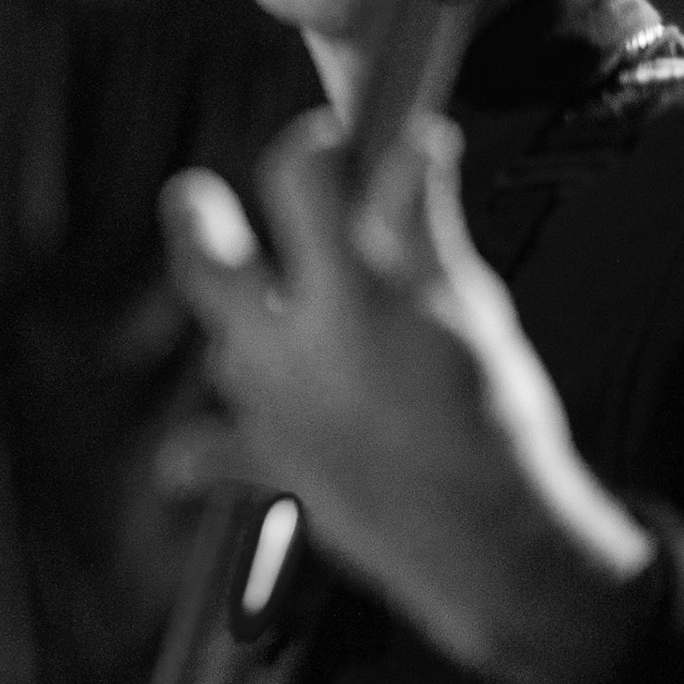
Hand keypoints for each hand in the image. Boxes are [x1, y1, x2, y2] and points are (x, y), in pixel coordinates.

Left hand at [160, 109, 655, 683]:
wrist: (489, 545)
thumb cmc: (491, 414)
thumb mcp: (471, 306)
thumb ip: (424, 225)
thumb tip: (419, 138)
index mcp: (346, 290)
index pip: (301, 181)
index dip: (311, 148)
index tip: (327, 141)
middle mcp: (288, 344)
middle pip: (204, 264)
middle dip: (193, 220)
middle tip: (192, 193)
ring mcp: (267, 409)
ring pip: (223, 354)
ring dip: (241, 340)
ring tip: (276, 330)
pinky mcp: (264, 468)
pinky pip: (203, 455)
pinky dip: (200, 452)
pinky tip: (193, 452)